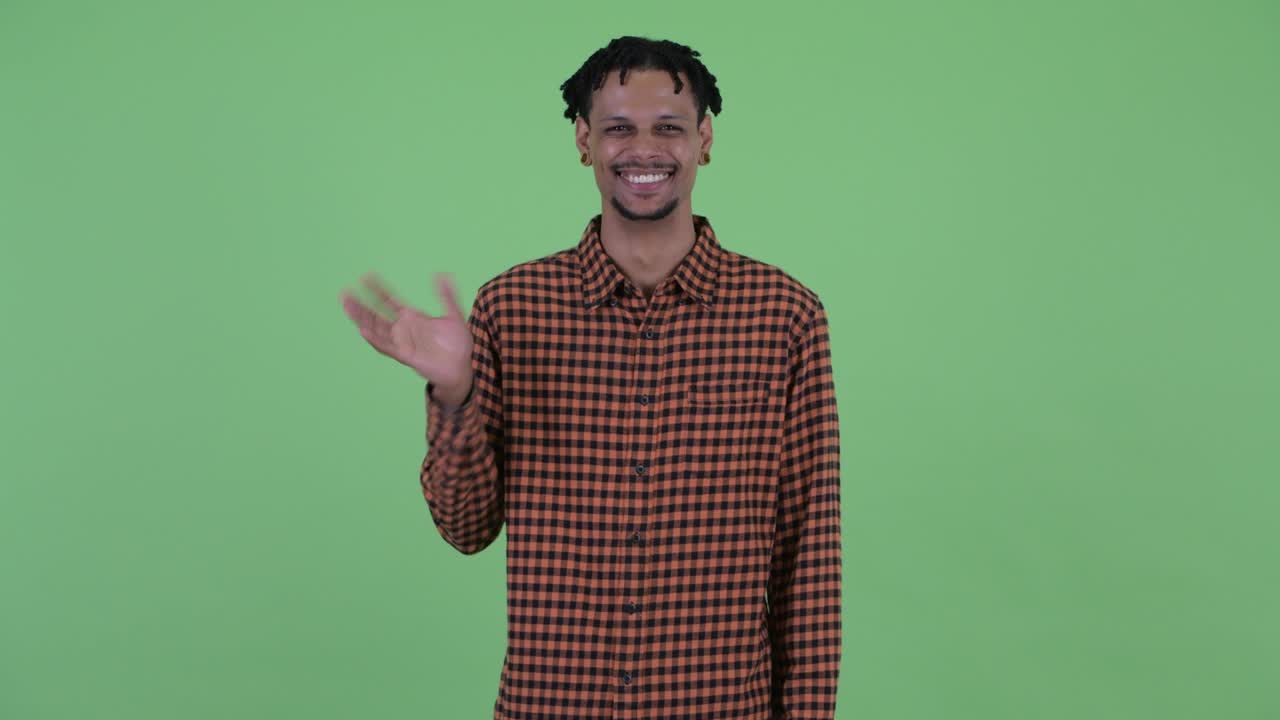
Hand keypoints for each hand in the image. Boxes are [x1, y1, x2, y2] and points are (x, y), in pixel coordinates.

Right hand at [340, 272, 473, 399]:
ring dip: (362, 319)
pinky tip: (364, 330)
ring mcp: (403, 343)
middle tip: (345, 293)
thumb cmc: (457, 345)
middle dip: (361, 306)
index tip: (366, 276)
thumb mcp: (453, 315)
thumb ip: (447, 296)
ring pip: (376, 330)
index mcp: (412, 318)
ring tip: (348, 306)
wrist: (463, 368)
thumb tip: (442, 274)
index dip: (378, 289)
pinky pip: (387, 347)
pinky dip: (375, 339)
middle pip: (376, 315)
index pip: (390, 301)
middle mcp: (404, 330)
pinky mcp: (406, 356)